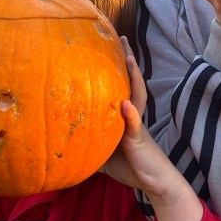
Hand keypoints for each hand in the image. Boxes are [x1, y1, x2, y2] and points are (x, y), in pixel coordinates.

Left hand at [100, 40, 172, 196]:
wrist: (155, 183)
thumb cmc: (131, 167)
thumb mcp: (105, 155)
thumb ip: (90, 145)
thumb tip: (64, 146)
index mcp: (124, 116)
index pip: (120, 87)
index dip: (117, 69)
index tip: (109, 47)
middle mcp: (132, 116)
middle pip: (131, 83)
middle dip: (127, 60)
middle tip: (122, 38)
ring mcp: (137, 126)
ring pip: (137, 96)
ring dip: (133, 78)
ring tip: (129, 59)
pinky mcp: (139, 140)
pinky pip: (134, 126)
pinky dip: (131, 115)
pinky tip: (126, 104)